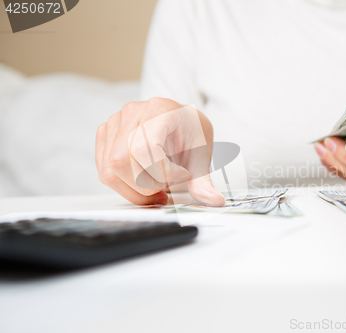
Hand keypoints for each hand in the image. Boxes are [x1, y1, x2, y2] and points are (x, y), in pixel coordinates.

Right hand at [96, 97, 224, 205]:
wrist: (183, 123)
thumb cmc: (191, 136)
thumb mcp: (201, 158)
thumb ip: (204, 181)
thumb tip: (215, 202)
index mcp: (160, 109)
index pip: (143, 149)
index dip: (161, 172)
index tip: (182, 176)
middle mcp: (133, 111)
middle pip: (121, 162)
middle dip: (146, 185)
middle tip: (167, 187)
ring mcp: (115, 122)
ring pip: (110, 171)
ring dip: (134, 189)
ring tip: (156, 187)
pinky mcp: (105, 136)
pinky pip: (105, 172)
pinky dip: (124, 186)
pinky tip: (144, 183)